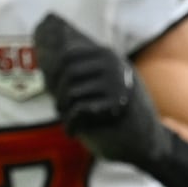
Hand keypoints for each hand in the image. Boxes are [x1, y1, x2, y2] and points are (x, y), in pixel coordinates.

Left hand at [32, 12, 170, 167]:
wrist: (145, 142)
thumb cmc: (112, 114)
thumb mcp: (98, 84)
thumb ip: (78, 71)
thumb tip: (42, 44)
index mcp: (108, 55)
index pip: (67, 56)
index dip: (53, 77)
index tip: (54, 94)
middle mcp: (114, 64)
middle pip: (67, 74)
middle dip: (59, 96)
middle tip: (61, 110)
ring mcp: (118, 83)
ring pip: (71, 93)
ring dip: (64, 112)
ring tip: (72, 121)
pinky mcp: (118, 104)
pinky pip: (78, 111)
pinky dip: (70, 125)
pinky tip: (73, 132)